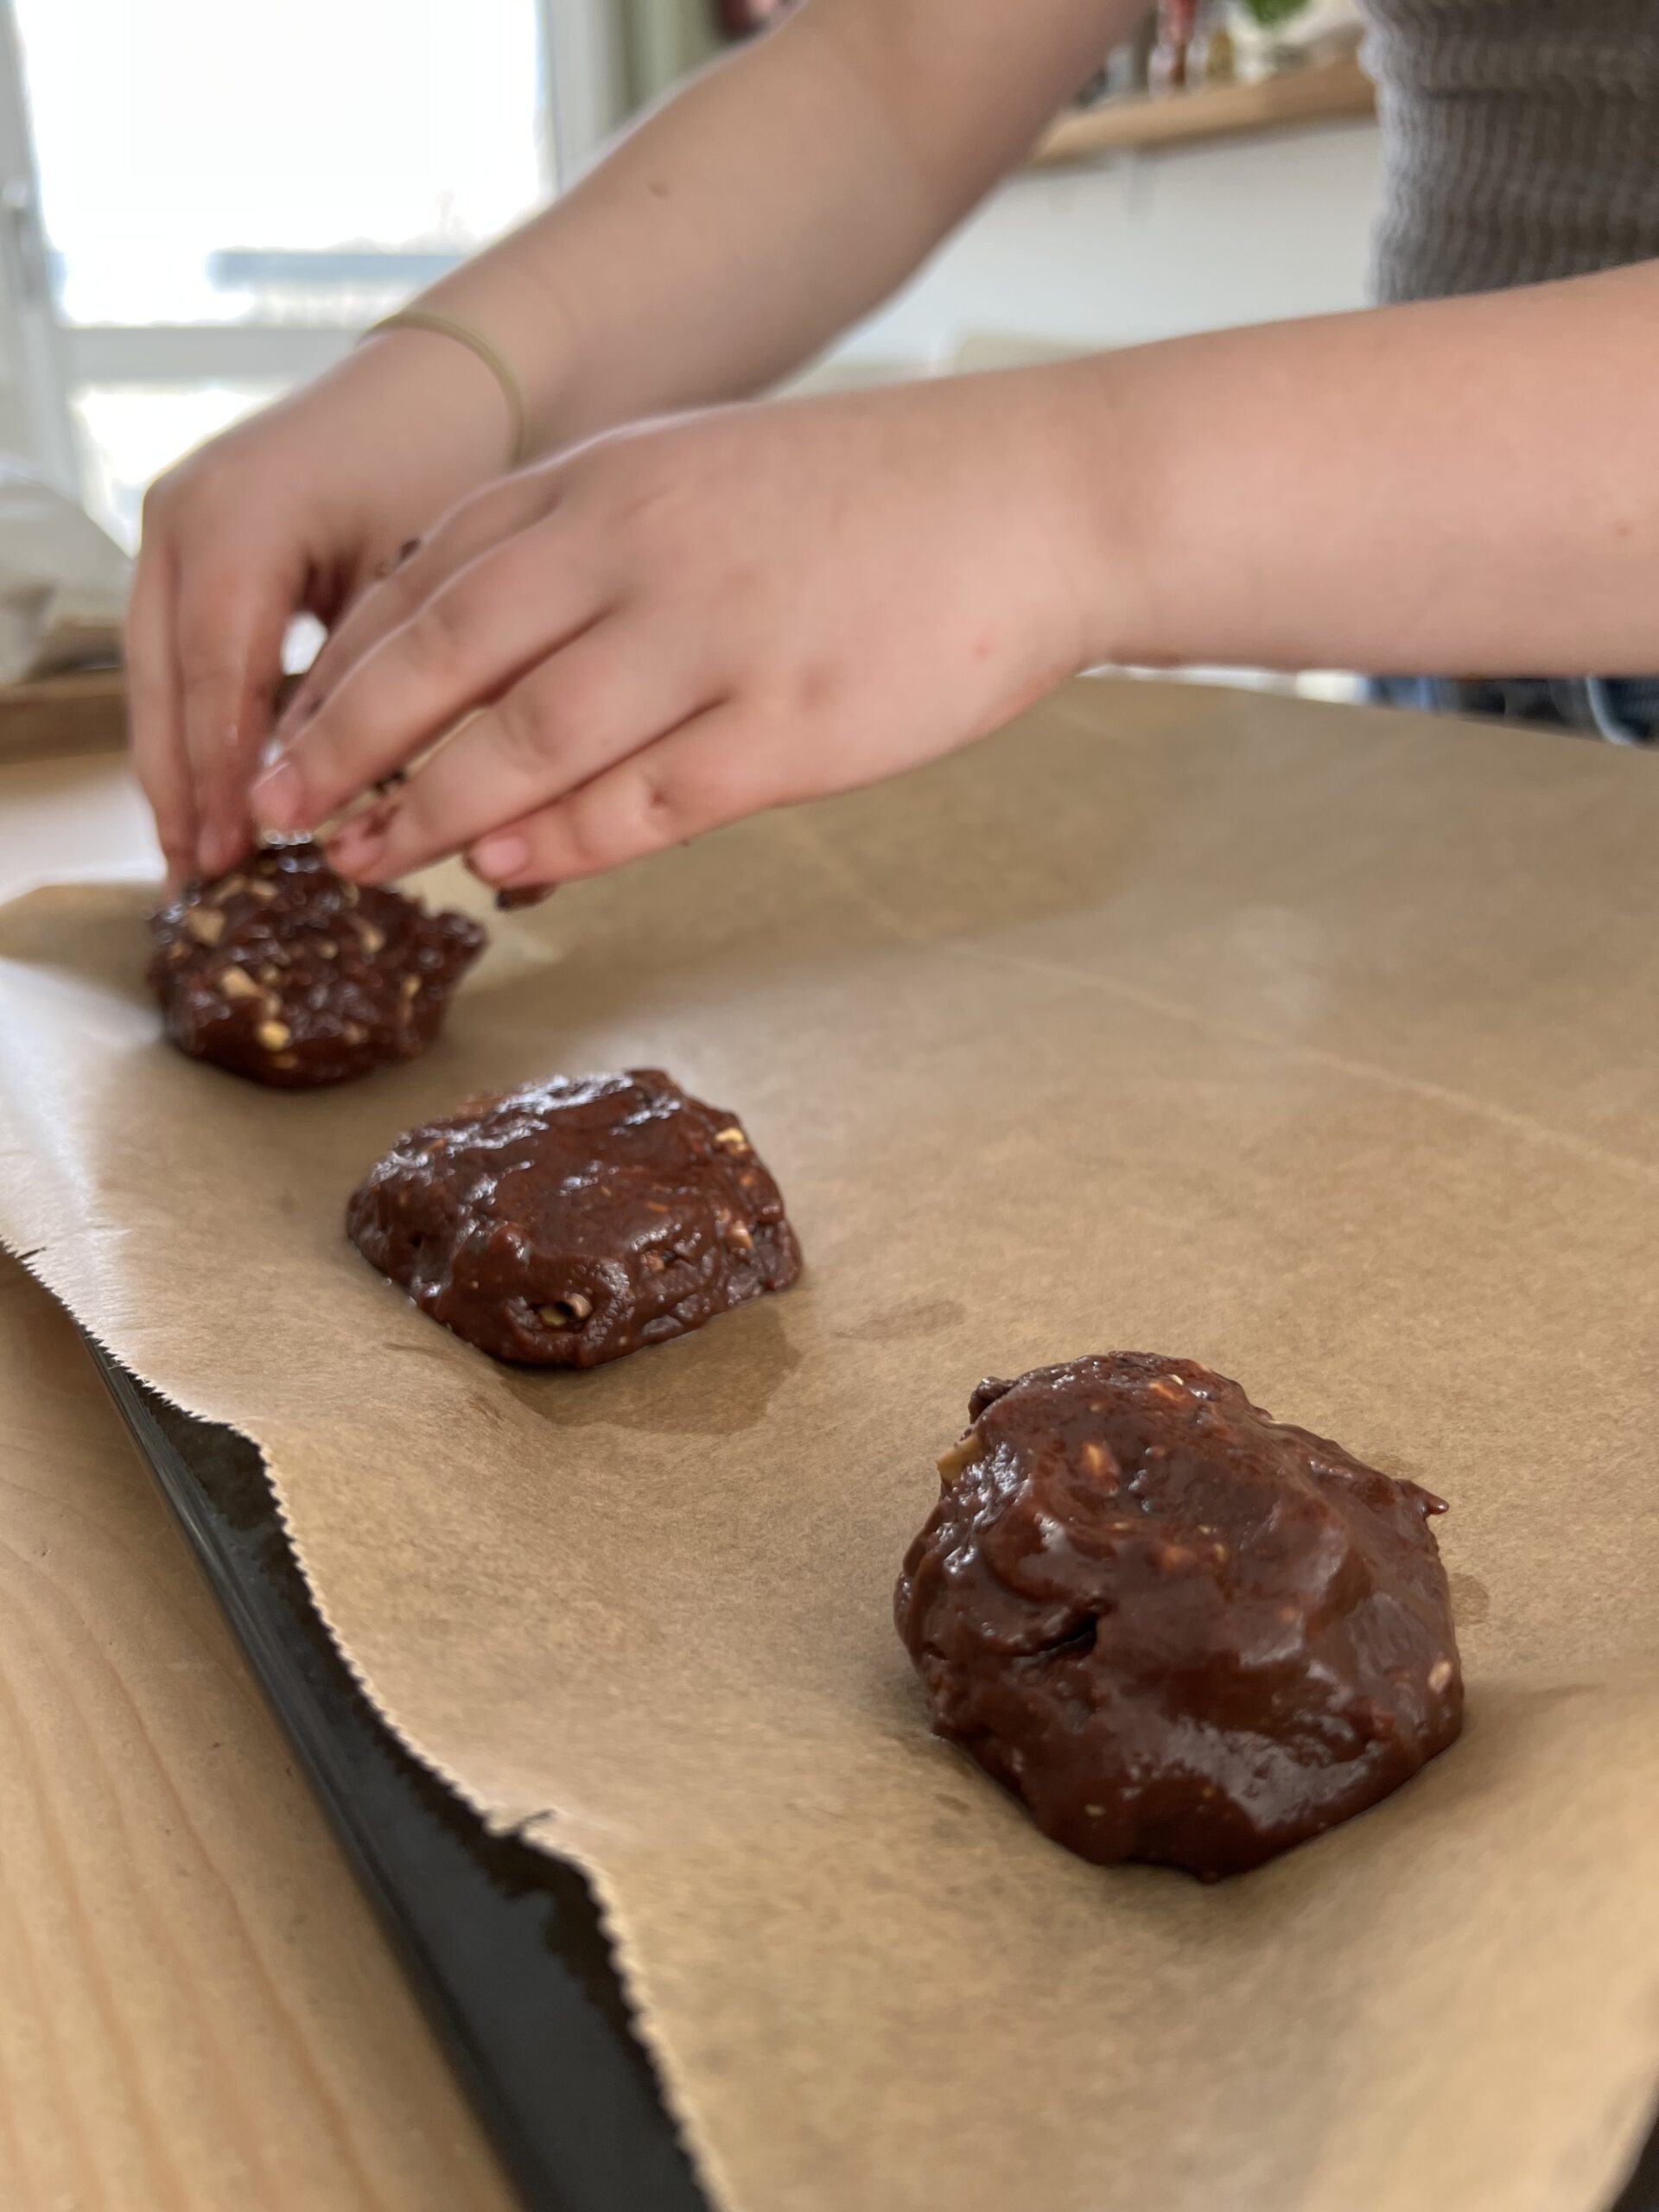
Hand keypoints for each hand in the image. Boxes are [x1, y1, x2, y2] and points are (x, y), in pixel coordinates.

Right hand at [128, 328, 518, 890]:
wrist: (446, 383)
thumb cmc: (450, 468)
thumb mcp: (419, 579)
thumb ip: (373, 678)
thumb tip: (352, 796)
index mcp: (239, 520)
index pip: (217, 672)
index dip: (224, 772)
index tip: (238, 852)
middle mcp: (185, 516)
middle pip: (164, 678)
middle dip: (181, 785)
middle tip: (201, 877)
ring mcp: (174, 521)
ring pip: (157, 669)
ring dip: (175, 765)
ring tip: (195, 855)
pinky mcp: (189, 540)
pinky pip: (176, 647)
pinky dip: (193, 721)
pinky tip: (213, 789)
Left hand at [251, 373, 1101, 890]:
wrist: (1040, 497)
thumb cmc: (872, 500)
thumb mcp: (704, 479)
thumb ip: (594, 551)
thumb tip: (489, 670)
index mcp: (610, 479)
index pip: (430, 575)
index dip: (344, 666)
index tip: (286, 734)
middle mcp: (639, 547)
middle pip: (445, 654)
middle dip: (343, 743)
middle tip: (275, 813)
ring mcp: (713, 637)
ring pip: (525, 736)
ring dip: (427, 809)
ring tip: (362, 863)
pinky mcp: (789, 727)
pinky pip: (644, 797)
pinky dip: (561, 840)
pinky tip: (503, 872)